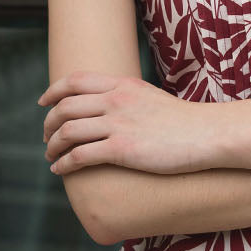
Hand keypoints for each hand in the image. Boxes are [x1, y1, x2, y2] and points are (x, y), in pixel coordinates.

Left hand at [38, 71, 216, 176]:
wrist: (207, 134)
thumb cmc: (182, 121)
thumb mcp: (149, 97)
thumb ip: (125, 97)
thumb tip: (106, 106)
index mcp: (121, 84)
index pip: (74, 81)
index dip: (53, 92)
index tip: (43, 103)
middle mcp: (115, 100)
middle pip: (65, 107)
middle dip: (49, 123)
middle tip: (46, 136)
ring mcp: (118, 124)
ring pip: (68, 131)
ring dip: (52, 145)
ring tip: (51, 155)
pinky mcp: (122, 150)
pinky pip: (80, 156)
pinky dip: (64, 163)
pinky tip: (60, 170)